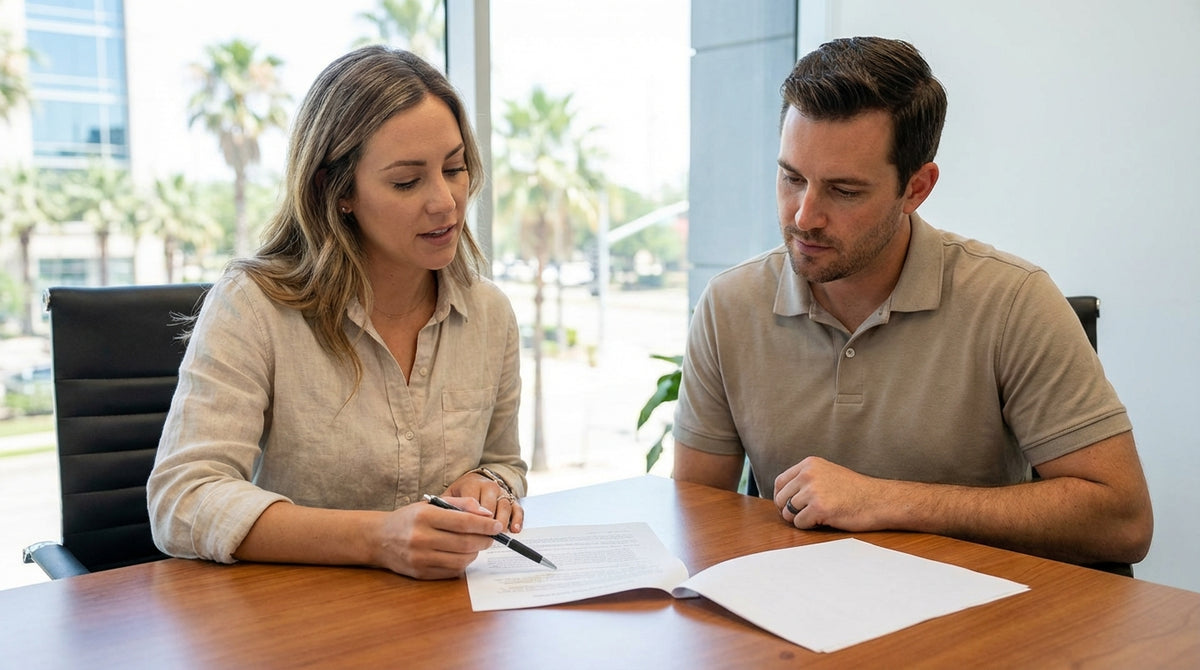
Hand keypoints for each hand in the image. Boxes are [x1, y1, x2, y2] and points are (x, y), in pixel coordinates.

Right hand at [374, 496, 500, 579]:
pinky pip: (451, 571)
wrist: (379, 538)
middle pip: (465, 543)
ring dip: (475, 553)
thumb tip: (486, 514)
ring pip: (461, 560)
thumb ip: (461, 505)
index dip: (485, 525)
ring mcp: (420, 558)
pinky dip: (463, 563)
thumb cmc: (409, 518)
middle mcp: (421, 538)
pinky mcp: (420, 573)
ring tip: (476, 545)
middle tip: (491, 537)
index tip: (497, 526)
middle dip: (484, 540)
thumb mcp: (431, 504)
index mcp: (424, 516)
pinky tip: (462, 555)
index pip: (464, 522)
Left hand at [444, 471, 524, 532]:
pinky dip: (517, 520)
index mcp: (472, 484)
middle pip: (490, 506)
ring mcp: (502, 493)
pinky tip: (515, 530)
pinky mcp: (512, 499)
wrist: (477, 481)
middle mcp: (489, 486)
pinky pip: (518, 509)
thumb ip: (448, 506)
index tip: (467, 533)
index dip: (471, 520)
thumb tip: (446, 521)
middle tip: (482, 539)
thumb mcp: (451, 496)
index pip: (473, 502)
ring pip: (505, 507)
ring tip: (497, 536)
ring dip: (502, 523)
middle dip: (486, 524)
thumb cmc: (461, 493)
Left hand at [773, 456, 887, 531]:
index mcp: (809, 464)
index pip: (780, 482)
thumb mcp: (828, 473)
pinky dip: (809, 526)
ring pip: (788, 513)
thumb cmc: (856, 491)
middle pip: (781, 499)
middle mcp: (808, 474)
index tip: (787, 506)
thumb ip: (807, 478)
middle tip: (804, 515)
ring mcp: (813, 491)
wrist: (878, 500)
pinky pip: (799, 523)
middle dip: (788, 511)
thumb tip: (783, 495)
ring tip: (818, 516)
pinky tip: (824, 521)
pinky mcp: (819, 508)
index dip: (781, 497)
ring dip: (800, 519)